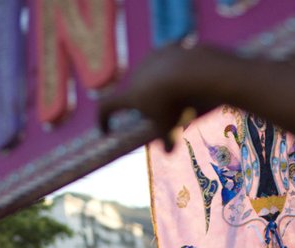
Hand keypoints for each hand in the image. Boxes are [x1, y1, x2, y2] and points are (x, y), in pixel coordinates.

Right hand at [98, 44, 223, 151]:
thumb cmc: (174, 103)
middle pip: (133, 92)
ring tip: (175, 94)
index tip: (106, 129)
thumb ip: (167, 141)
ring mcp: (150, 59)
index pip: (107, 107)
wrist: (190, 70)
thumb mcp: (170, 126)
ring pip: (149, 75)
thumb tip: (168, 152)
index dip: (104, 119)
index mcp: (129, 95)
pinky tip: (183, 75)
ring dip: (156, 85)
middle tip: (156, 113)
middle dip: (140, 103)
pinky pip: (166, 61)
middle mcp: (135, 75)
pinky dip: (172, 69)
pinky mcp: (167, 49)